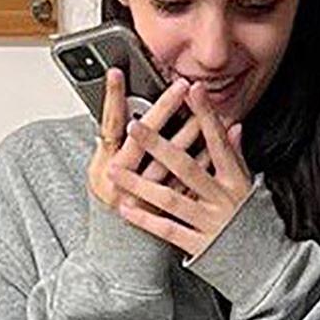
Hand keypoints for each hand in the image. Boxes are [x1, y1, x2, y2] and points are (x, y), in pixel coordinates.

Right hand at [88, 69, 202, 210]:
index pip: (107, 122)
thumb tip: (114, 107)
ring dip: (187, 135)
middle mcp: (120, 177)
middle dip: (162, 109)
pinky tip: (215, 146)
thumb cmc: (115, 199)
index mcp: (106, 161)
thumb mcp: (104, 167)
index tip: (117, 73)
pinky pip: (185, 183)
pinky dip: (202, 163)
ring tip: (202, 112)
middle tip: (179, 85)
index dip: (110, 97)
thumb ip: (112, 136)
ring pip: (166, 162)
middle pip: (141, 139)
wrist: (121, 246)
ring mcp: (142, 194)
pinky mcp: (164, 209)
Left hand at [107, 82, 253, 256]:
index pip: (218, 141)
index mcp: (235, 180)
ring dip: (140, 183)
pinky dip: (146, 219)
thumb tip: (233, 126)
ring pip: (170, 199)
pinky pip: (168, 230)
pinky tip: (125, 208)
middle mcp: (222, 198)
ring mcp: (209, 222)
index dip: (205, 115)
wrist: (265, 264)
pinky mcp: (198, 245)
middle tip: (134, 126)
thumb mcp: (249, 184)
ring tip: (115, 170)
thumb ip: (237, 156)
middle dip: (159, 145)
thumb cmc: (253, 220)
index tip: (191, 91)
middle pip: (186, 167)